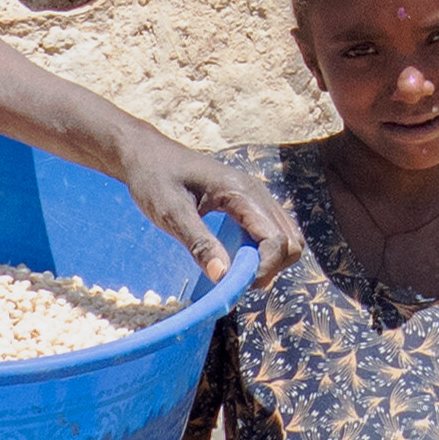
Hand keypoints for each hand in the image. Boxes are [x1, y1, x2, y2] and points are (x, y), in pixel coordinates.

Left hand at [115, 131, 301, 283]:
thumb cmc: (155, 179)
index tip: (236, 285)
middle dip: (271, 268)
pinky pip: (274, 232)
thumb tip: (223, 276)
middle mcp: (258, 193)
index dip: (264, 269)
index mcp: (242, 192)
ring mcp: (257, 197)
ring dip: (270, 262)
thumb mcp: (171, 213)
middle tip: (235, 280)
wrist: (148, 154)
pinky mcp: (251, 203)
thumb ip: (199, 243)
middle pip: (291, 242)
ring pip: (288, 238)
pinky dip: (264, 252)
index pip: (276, 239)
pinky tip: (236, 258)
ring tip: (236, 271)